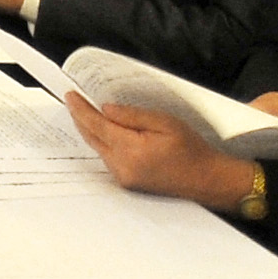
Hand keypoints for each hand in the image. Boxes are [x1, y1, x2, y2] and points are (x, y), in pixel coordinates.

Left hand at [64, 93, 263, 211]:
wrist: (208, 179)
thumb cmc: (192, 150)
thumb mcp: (165, 122)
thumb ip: (132, 115)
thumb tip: (105, 109)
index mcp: (132, 150)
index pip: (96, 125)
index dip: (81, 109)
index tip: (70, 95)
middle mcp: (123, 166)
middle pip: (92, 137)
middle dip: (80, 118)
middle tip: (73, 100)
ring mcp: (124, 177)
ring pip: (98, 148)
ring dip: (91, 130)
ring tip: (86, 112)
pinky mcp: (127, 183)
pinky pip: (107, 158)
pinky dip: (103, 143)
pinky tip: (104, 132)